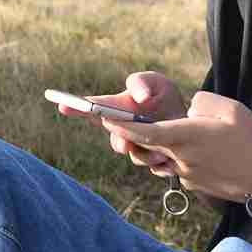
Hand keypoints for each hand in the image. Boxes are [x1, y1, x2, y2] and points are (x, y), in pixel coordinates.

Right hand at [57, 71, 186, 173]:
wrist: (188, 120)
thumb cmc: (163, 97)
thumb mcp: (156, 83)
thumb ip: (141, 83)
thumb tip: (140, 98)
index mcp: (116, 109)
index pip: (91, 108)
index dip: (75, 107)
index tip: (63, 106)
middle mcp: (122, 130)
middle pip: (116, 141)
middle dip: (121, 142)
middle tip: (126, 144)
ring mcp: (136, 148)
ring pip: (136, 157)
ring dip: (148, 155)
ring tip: (162, 154)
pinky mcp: (152, 161)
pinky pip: (154, 168)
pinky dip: (162, 165)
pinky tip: (170, 163)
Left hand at [98, 91, 251, 204]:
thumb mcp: (232, 109)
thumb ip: (203, 102)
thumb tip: (189, 109)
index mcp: (187, 137)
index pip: (144, 132)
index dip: (121, 125)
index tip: (103, 117)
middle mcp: (181, 158)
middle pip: (146, 145)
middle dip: (129, 134)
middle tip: (114, 121)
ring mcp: (186, 174)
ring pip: (160, 157)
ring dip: (153, 147)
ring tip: (156, 133)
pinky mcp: (194, 184)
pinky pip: (176, 166)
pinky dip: (176, 156)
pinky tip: (196, 150)